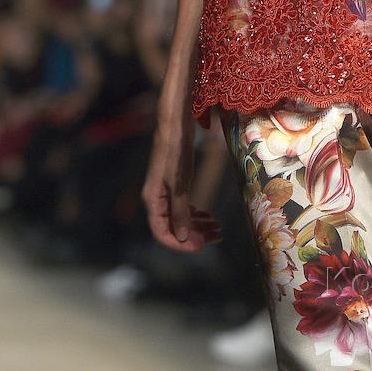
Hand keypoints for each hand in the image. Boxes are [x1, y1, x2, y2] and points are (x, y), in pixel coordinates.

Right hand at [142, 117, 221, 251]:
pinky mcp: (174, 183)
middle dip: (195, 234)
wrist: (174, 125)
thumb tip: (182, 238)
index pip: (163, 233)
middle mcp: (157, 199)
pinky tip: (209, 215)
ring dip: (198, 224)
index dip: (181, 243)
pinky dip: (196, 213)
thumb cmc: (175, 152)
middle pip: (174, 226)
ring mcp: (165, 191)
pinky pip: (183, 205)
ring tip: (218, 227)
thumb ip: (180, 211)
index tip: (201, 246)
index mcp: (153, 201)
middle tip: (217, 236)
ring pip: (180, 216)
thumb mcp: (179, 183)